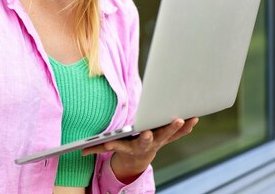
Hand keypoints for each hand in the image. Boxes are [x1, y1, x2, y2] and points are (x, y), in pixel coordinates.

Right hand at [82, 117, 198, 182]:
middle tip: (150, 133)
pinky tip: (194, 117)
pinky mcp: (169, 137)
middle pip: (150, 139)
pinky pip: (179, 133)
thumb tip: (80, 151)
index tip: (111, 144)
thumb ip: (98, 148)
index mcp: (131, 146)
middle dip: (151, 135)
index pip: (124, 146)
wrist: (139, 158)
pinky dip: (187, 126)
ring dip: (175, 128)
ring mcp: (160, 141)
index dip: (117, 145)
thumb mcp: (111, 147)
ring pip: (168, 135)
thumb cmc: (124, 146)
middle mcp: (147, 144)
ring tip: (181, 118)